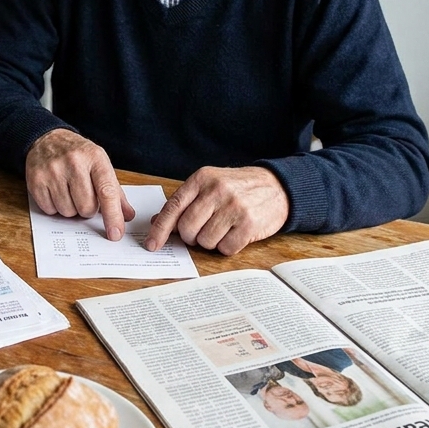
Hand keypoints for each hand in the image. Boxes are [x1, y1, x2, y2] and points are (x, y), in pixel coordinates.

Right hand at [25, 129, 134, 239]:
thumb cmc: (78, 155)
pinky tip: (55, 192)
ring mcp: (53, 171)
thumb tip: (127, 215)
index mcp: (95, 158)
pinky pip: (50, 210)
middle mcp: (73, 162)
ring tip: (68, 192)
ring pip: (68, 212)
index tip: (115, 234)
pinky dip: (54, 207)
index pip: (107, 191)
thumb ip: (114, 191)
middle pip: (86, 207)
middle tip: (84, 196)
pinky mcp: (36, 180)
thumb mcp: (100, 164)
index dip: (113, 215)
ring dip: (71, 209)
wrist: (47, 140)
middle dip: (87, 209)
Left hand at [142, 166, 288, 254]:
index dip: (160, 229)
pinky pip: (225, 248)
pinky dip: (227, 246)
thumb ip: (184, 202)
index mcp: (202, 178)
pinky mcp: (249, 224)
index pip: (173, 207)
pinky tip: (235, 233)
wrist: (277, 186)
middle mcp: (217, 191)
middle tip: (202, 230)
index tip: (151, 244)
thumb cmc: (237, 188)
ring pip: (205, 241)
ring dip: (210, 241)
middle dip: (191, 236)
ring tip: (223, 228)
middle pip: (187, 228)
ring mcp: (234, 207)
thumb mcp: (209, 185)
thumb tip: (156, 222)